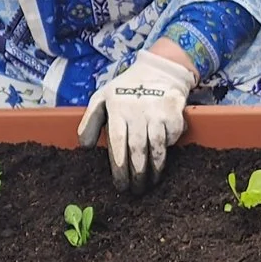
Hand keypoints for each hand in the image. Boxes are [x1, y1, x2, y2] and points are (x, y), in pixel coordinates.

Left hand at [75, 47, 196, 192]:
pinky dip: (168, 148)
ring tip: (150, 182)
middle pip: (137, 149)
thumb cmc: (125, 89)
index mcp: (117, 109)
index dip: (119, 166)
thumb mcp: (102, 98)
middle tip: (135, 190)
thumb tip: (85, 146)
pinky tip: (163, 159)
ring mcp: (157, 112)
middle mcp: (138, 111)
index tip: (120, 184)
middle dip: (136, 173)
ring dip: (154, 168)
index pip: (118, 142)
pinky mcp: (175, 112)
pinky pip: (172, 137)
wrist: (158, 71)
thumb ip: (90, 121)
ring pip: (157, 146)